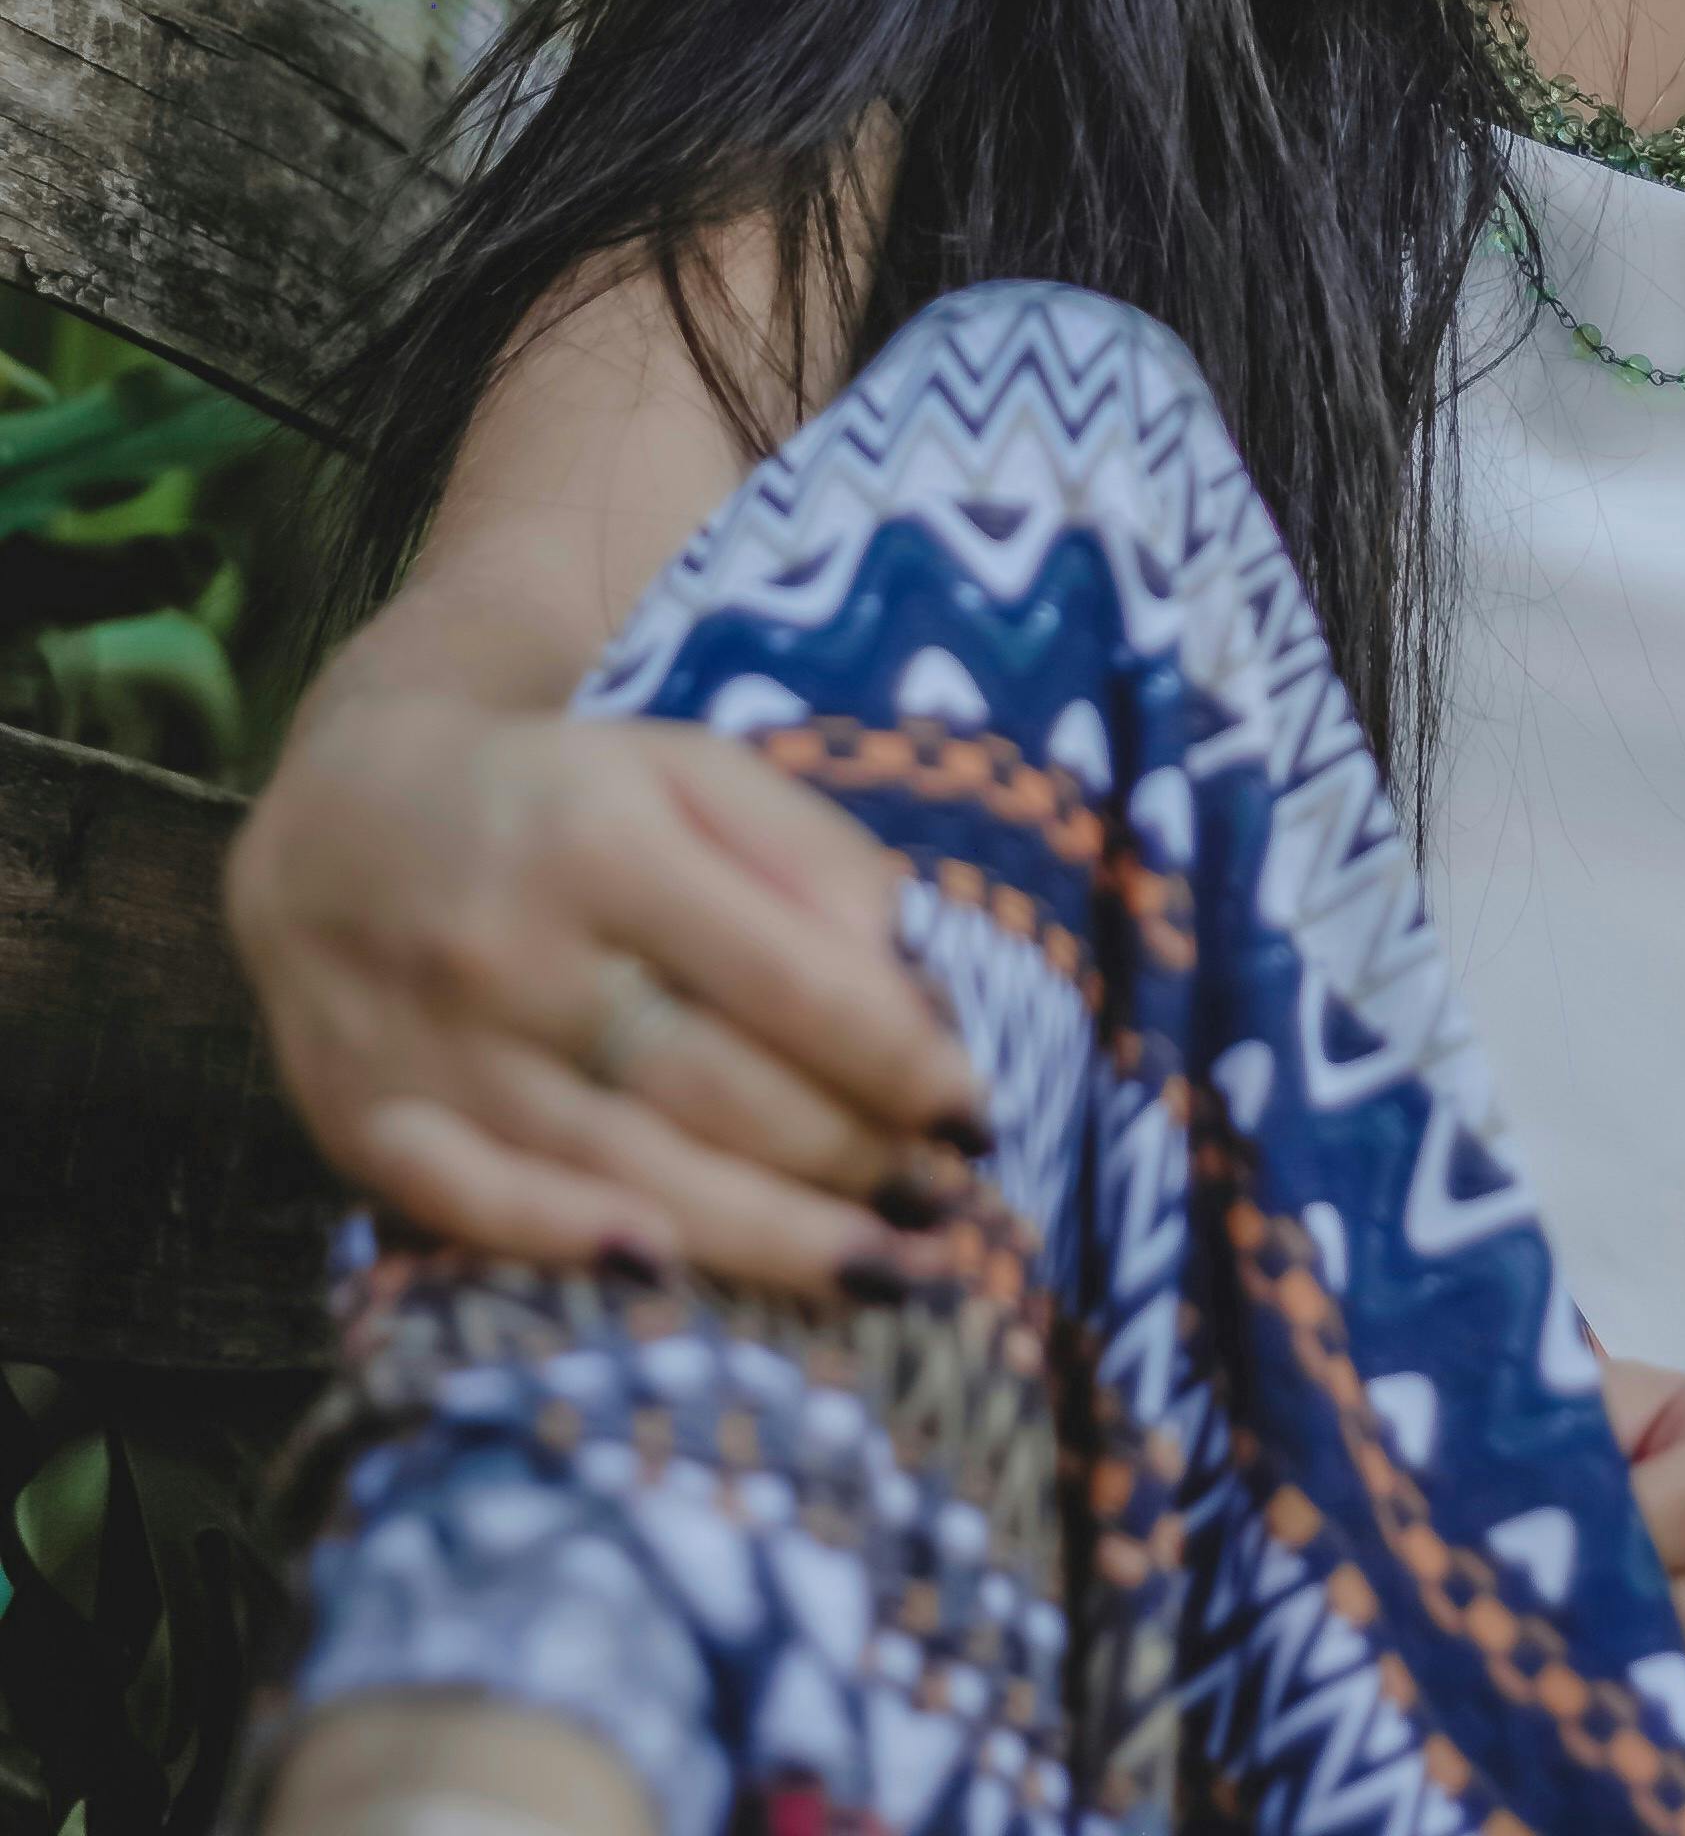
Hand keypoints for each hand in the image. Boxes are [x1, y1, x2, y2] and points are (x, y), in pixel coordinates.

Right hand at [226, 688, 989, 1289]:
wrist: (339, 813)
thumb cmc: (562, 798)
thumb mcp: (688, 771)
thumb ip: (808, 859)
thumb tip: (917, 980)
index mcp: (609, 837)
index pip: (783, 974)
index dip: (893, 1056)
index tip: (978, 1116)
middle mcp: (517, 944)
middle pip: (714, 1084)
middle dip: (850, 1156)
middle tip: (945, 1203)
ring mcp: (436, 1042)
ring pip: (621, 1163)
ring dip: (764, 1233)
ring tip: (883, 1272)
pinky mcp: (366, 1117)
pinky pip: (474, 1202)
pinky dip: (566, 1245)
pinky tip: (668, 1280)